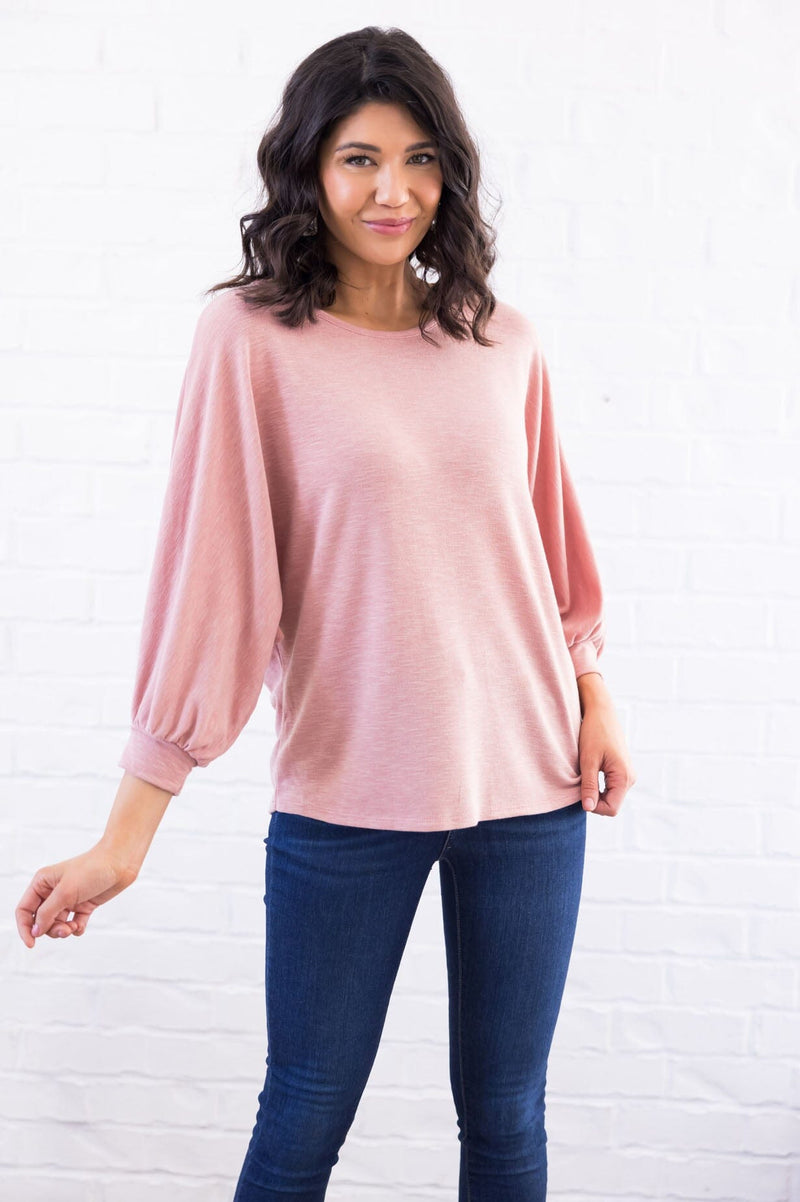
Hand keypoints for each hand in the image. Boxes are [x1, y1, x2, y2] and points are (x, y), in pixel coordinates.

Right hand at [15, 841, 138, 947]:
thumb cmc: (92, 870)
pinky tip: (80, 925)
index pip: (24, 910)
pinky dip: (75, 928)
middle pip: (41, 920)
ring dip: (62, 930)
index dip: (25, 928)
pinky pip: (73, 923)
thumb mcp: (65, 892)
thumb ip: (47, 913)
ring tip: (73, 928)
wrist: (120, 863)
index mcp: (42, 883)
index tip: (32, 943)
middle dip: (49, 929)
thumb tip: (35, 931)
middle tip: (64, 930)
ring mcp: (69, 898)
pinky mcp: (83, 904)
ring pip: (56, 924)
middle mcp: (53, 891)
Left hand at [578, 695, 635, 816]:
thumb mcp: (588, 760)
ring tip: (583, 775)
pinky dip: (598, 785)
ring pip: (610, 796)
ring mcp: (627, 774)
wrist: (601, 711)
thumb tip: (588, 808)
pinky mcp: (621, 770)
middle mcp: (630, 778)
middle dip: (594, 799)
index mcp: (624, 777)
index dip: (593, 806)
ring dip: (595, 792)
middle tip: (579, 782)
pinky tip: (588, 773)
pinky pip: (610, 787)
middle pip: (611, 804)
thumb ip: (589, 786)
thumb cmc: (594, 732)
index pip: (611, 809)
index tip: (579, 792)